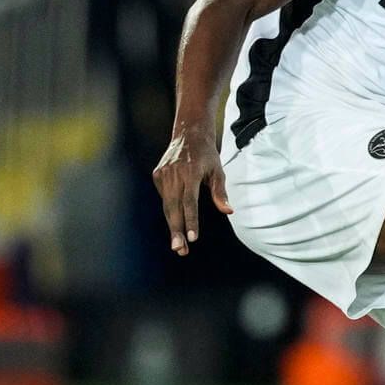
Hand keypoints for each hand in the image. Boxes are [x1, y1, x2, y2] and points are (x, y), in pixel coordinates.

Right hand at [151, 125, 232, 255]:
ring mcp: (163, 174)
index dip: (190, 221)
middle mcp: (173, 175)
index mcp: (190, 173)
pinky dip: (170, 210)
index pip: (190, 202)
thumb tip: (228, 211)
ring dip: (173, 226)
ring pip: (167, 206)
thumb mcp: (218, 171)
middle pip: (174, 208)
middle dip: (177, 230)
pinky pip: (164, 197)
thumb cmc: (207, 155)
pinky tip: (176, 220)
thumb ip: (220, 192)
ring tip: (179, 245)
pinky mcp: (157, 175)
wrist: (188, 134)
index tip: (192, 238)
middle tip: (180, 250)